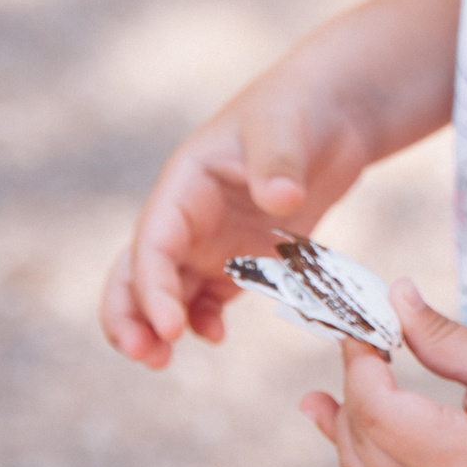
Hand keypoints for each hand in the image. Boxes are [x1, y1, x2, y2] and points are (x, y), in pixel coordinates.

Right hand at [97, 60, 374, 369]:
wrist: (336, 110)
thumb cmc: (299, 106)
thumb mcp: (285, 125)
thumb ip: (279, 162)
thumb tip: (282, 201)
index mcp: (184, 185)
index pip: (153, 244)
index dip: (152, 288)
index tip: (169, 327)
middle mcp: (188, 216)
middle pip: (138, 273)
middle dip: (130, 316)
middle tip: (147, 355)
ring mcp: (213, 238)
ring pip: (167, 291)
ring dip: (158, 326)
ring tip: (162, 360)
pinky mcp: (244, 254)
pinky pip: (210, 295)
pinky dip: (203, 318)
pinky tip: (215, 335)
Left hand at [302, 282, 466, 466]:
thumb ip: (443, 338)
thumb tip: (393, 296)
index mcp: (455, 459)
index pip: (377, 406)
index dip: (359, 362)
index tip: (360, 324)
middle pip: (360, 439)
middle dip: (349, 388)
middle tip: (352, 344)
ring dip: (342, 429)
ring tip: (318, 397)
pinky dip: (362, 456)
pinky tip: (349, 431)